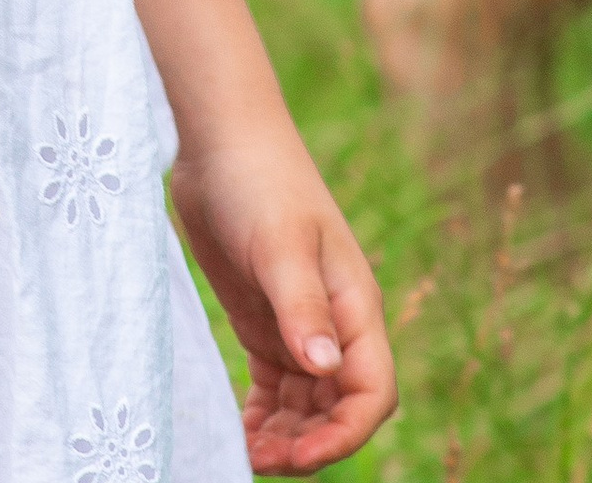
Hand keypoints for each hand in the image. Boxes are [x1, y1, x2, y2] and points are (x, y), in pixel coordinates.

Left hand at [172, 139, 396, 474]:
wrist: (220, 140)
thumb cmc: (259, 182)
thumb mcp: (281, 245)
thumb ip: (301, 307)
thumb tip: (326, 367)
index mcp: (354, 307)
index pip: (370, 392)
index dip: (343, 434)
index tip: (299, 456)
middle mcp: (333, 323)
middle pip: (337, 409)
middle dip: (308, 443)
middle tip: (259, 460)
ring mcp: (298, 324)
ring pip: (305, 405)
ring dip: (284, 437)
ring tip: (244, 454)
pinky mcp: (263, 320)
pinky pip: (274, 387)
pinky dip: (262, 416)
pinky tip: (239, 432)